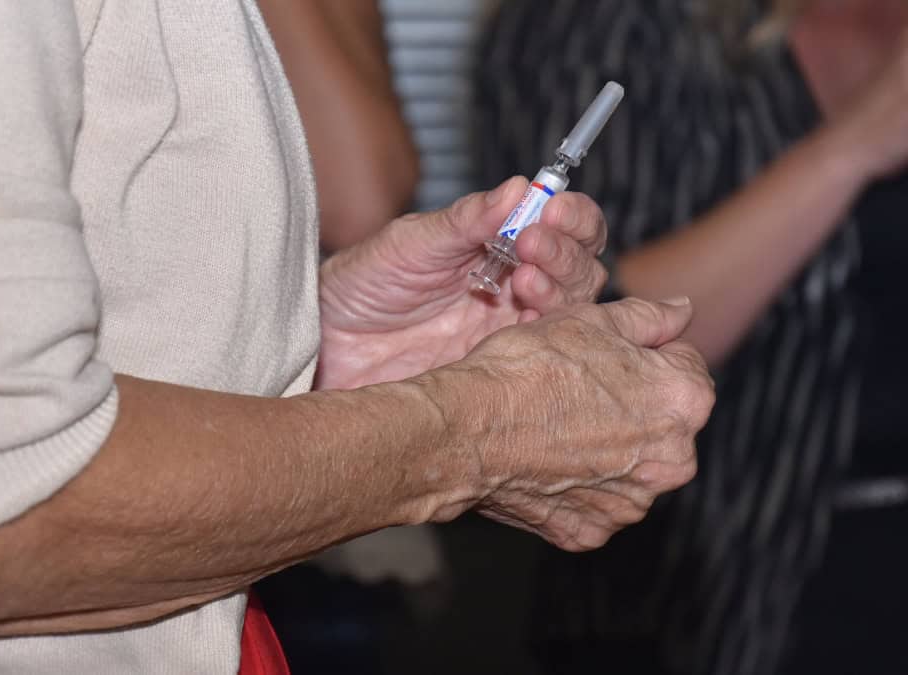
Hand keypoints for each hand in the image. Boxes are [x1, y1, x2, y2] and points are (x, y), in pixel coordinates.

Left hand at [316, 177, 607, 389]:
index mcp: (498, 243)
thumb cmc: (362, 286)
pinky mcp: (503, 368)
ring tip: (526, 280)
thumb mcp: (411, 243)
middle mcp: (515, 283)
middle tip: (533, 245)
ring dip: (561, 286)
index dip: (570, 216)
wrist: (327, 345)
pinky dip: (550, 330)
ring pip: (573, 307)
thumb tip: (520, 187)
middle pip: (580, 264)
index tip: (553, 210)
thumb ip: (467, 220)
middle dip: (568, 250)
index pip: (560, 224)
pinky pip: (549, 351)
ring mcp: (512, 327)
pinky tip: (525, 316)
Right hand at [422, 297, 713, 551]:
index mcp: (685, 401)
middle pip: (663, 421)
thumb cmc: (527, 368)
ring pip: (631, 465)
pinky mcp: (593, 532)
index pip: (685, 365)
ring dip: (608, 447)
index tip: (603, 356)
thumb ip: (649, 316)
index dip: (643, 353)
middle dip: (634, 404)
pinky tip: (546, 461)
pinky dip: (578, 484)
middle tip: (578, 389)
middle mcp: (673, 461)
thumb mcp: (590, 320)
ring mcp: (632, 504)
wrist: (464, 430)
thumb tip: (683, 309)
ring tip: (558, 424)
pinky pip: (596, 500)